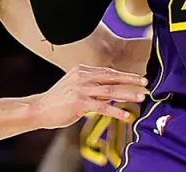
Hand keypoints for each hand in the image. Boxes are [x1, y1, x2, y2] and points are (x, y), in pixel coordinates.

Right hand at [31, 64, 148, 129]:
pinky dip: (117, 111)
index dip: (125, 74)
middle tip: (146, 83)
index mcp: (82, 70)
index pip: (108, 71)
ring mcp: (81, 88)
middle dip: (131, 80)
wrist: (39, 109)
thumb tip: (112, 92)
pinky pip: (103, 106)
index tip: (138, 77)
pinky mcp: (80, 102)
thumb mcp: (75, 88)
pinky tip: (126, 115)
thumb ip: (93, 88)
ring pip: (111, 90)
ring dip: (128, 94)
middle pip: (112, 77)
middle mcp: (82, 76)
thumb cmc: (58, 101)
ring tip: (142, 97)